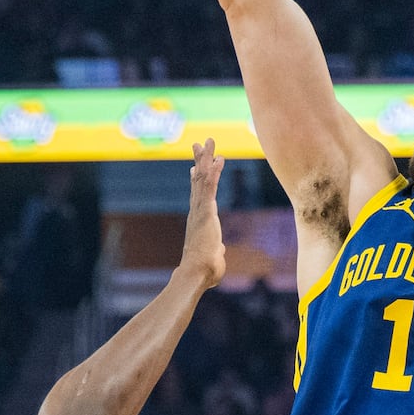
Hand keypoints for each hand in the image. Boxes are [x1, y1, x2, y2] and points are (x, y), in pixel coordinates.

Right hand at [179, 140, 225, 287]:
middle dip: (199, 160)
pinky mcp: (206, 211)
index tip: (194, 167)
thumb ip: (217, 250)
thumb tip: (220, 250)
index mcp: (199, 220)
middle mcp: (197, 211)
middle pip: (198, 180)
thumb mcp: (214, 256)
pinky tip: (218, 159)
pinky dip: (214, 172)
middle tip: (199, 144)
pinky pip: (210, 187)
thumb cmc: (205, 270)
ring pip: (202, 178)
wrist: (197, 272)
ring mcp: (200, 209)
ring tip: (209, 142)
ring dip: (206, 159)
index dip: (196, 179)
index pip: (198, 195)